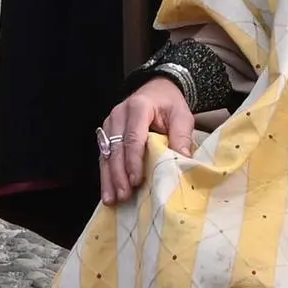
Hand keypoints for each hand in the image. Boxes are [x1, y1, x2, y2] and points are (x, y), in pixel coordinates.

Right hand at [98, 76, 198, 204]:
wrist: (157, 89)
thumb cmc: (170, 104)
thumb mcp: (182, 115)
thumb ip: (181, 136)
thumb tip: (183, 160)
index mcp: (138, 107)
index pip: (133, 137)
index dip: (133, 160)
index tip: (136, 181)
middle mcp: (119, 114)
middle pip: (116, 148)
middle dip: (119, 174)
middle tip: (124, 195)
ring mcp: (110, 123)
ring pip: (106, 153)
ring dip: (109, 178)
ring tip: (112, 199)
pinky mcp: (106, 133)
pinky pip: (104, 155)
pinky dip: (106, 175)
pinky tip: (107, 192)